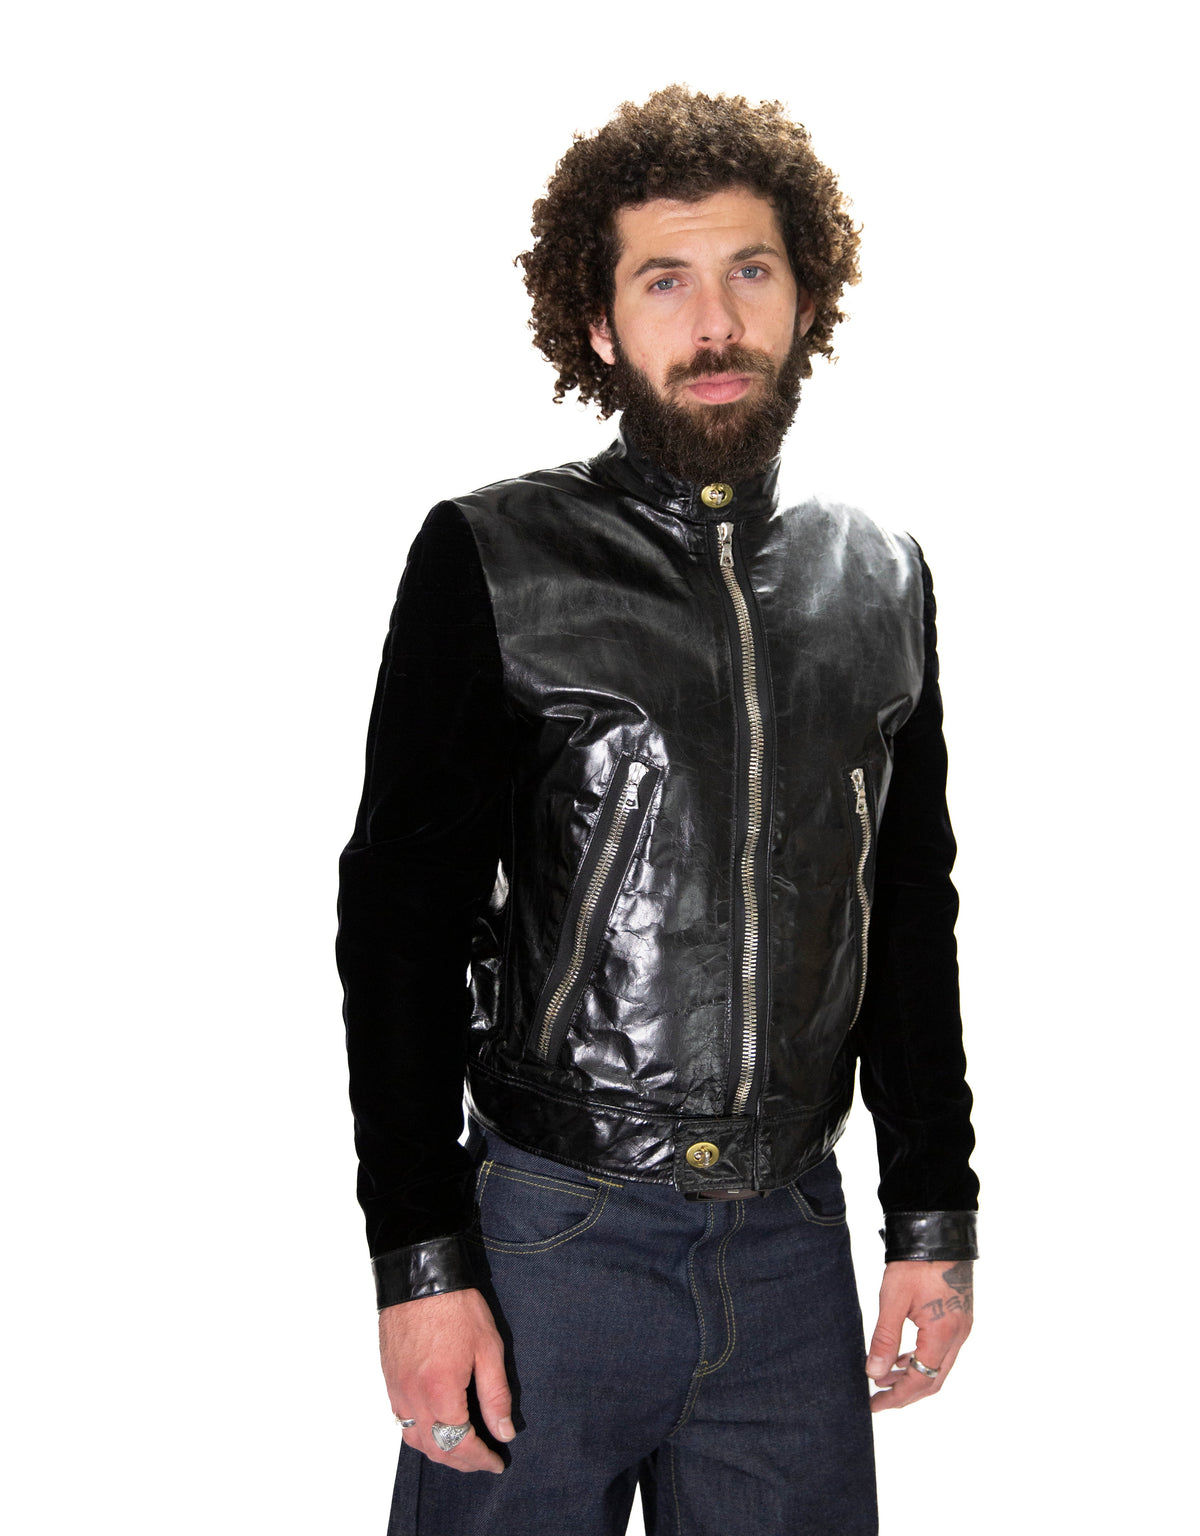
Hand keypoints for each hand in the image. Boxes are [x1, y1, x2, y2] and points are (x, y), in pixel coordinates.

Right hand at [379, 1286, 515, 1472]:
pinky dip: (420, 1432)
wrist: (420, 1276)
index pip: (460, 1444)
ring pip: (413, 1439)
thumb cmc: (456, 1306)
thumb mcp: (488, 1348)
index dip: (480, 1459)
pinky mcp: (389, 1378)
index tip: (497, 1462)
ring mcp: (397, 1389)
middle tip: (483, 1460)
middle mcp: (413, 1397)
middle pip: (435, 1448)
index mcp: (441, 1392)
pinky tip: (436, 1424)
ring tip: (461, 1448)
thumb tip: (504, 1431)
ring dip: (438, 1450)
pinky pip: (401, 1418)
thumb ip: (496, 1395)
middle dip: (461, 1461)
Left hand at [865, 1259, 972, 1411]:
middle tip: (878, 1400)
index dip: (897, 1397)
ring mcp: (962, 1327)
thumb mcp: (893, 1299)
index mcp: (943, 1333)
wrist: (937, 1233)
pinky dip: (922, 1359)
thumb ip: (885, 1338)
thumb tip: (874, 1373)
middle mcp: (958, 1335)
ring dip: (913, 1376)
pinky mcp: (960, 1317)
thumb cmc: (915, 1263)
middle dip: (905, 1393)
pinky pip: (942, 1350)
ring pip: (939, 1366)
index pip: (921, 1380)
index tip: (874, 1405)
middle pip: (934, 1379)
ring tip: (883, 1379)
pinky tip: (902, 1358)